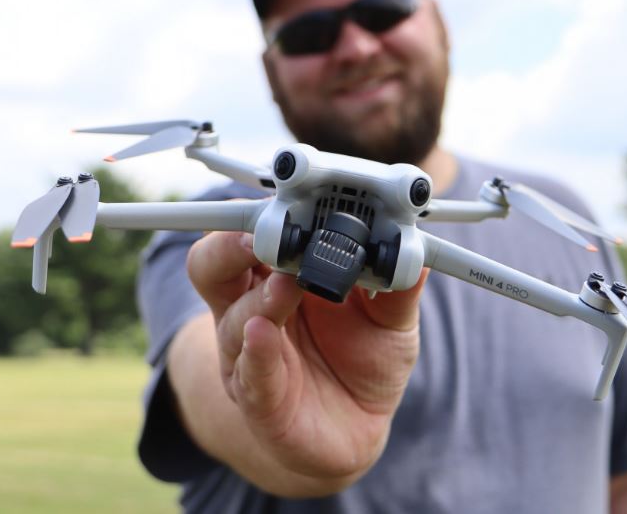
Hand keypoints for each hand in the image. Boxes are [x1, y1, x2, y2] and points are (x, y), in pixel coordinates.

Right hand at [186, 229, 427, 480]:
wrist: (355, 427)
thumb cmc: (363, 359)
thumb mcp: (390, 318)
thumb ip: (397, 287)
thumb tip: (412, 251)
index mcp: (278, 276)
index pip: (249, 235)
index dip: (259, 215)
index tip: (287, 198)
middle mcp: (252, 309)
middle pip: (214, 266)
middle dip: (233, 246)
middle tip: (264, 235)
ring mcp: (250, 355)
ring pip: (232, 319)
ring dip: (258, 298)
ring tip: (284, 287)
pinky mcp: (260, 400)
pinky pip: (250, 375)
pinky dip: (256, 354)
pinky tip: (262, 335)